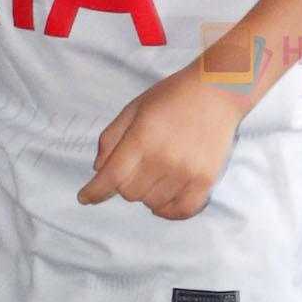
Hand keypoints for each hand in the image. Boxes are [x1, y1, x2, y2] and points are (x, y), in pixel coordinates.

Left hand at [79, 64, 243, 223]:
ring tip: (154, 175)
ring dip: (146, 194)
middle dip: (123, 184)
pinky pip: (181, 211)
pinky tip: (163, 199)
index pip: (112, 176)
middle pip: (129, 192)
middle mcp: (164, 158)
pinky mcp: (205, 180)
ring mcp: (186, 172)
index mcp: (143, 137)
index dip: (94, 191)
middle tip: (135, 167)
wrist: (217, 91)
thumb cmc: (172, 96)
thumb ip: (111, 138)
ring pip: (151, 202)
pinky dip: (168, 210)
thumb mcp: (133, 108)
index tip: (85, 197)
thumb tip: (98, 169)